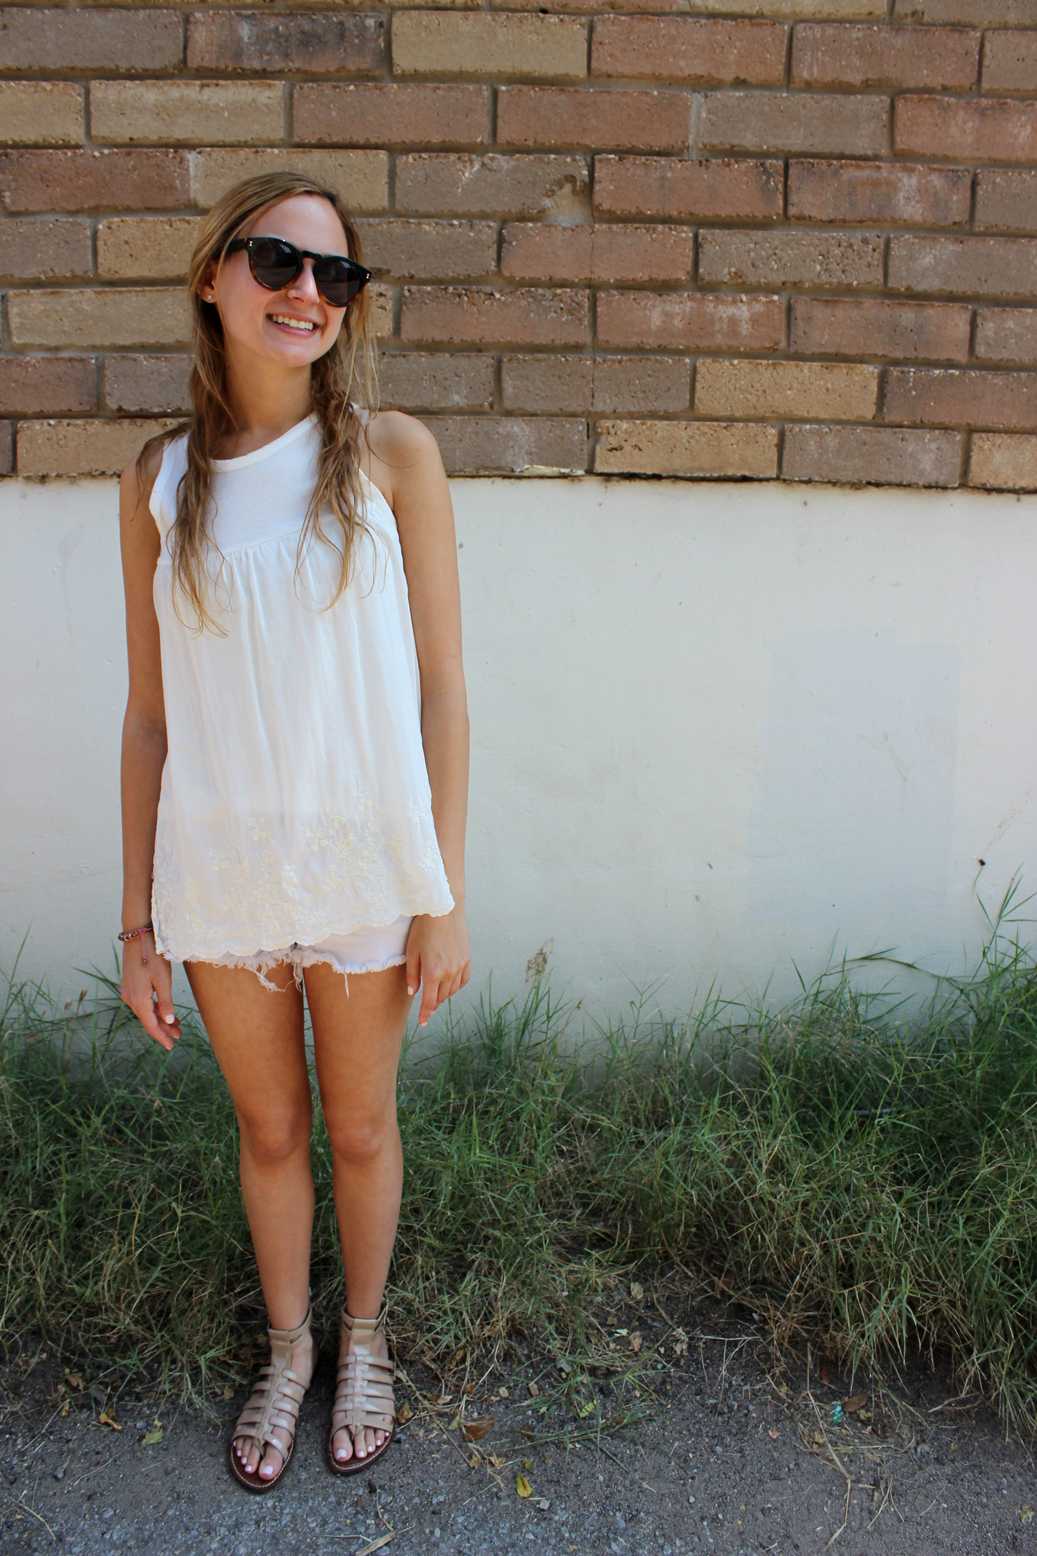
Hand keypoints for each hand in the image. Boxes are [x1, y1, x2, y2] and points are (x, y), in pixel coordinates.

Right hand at [119, 935, 181, 1050]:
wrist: (137, 935)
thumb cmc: (153, 955)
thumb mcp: (163, 979)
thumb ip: (166, 1002)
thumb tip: (169, 1021)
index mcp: (138, 999)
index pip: (150, 1025)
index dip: (161, 1037)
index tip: (171, 1046)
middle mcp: (130, 998)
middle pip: (148, 1020)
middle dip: (163, 1029)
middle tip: (179, 1036)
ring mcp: (129, 991)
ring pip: (146, 1011)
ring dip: (160, 1019)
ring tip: (176, 1026)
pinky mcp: (131, 984)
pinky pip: (143, 1002)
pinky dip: (154, 1009)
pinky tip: (164, 1010)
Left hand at [405, 902, 470, 1029]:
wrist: (445, 909)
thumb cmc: (424, 928)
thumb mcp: (412, 951)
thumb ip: (412, 975)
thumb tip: (413, 992)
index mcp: (433, 972)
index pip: (430, 1002)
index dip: (425, 1014)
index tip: (422, 1022)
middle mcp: (449, 972)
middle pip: (441, 998)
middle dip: (433, 1003)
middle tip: (426, 1006)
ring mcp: (460, 966)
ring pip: (452, 990)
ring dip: (444, 995)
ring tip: (436, 993)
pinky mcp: (467, 959)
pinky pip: (463, 980)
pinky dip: (456, 986)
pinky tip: (450, 984)